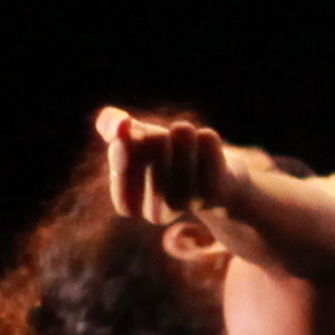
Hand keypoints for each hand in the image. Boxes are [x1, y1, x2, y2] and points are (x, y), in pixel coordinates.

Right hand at [98, 104, 234, 227]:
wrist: (211, 168)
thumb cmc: (165, 153)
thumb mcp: (135, 138)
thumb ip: (114, 127)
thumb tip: (117, 123)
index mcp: (136, 204)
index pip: (123, 197)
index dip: (121, 165)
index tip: (122, 139)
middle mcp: (161, 212)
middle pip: (153, 167)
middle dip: (152, 141)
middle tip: (159, 134)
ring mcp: (191, 202)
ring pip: (183, 162)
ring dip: (181, 137)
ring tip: (183, 129)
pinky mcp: (220, 188)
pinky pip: (210, 156)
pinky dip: (207, 140)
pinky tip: (206, 137)